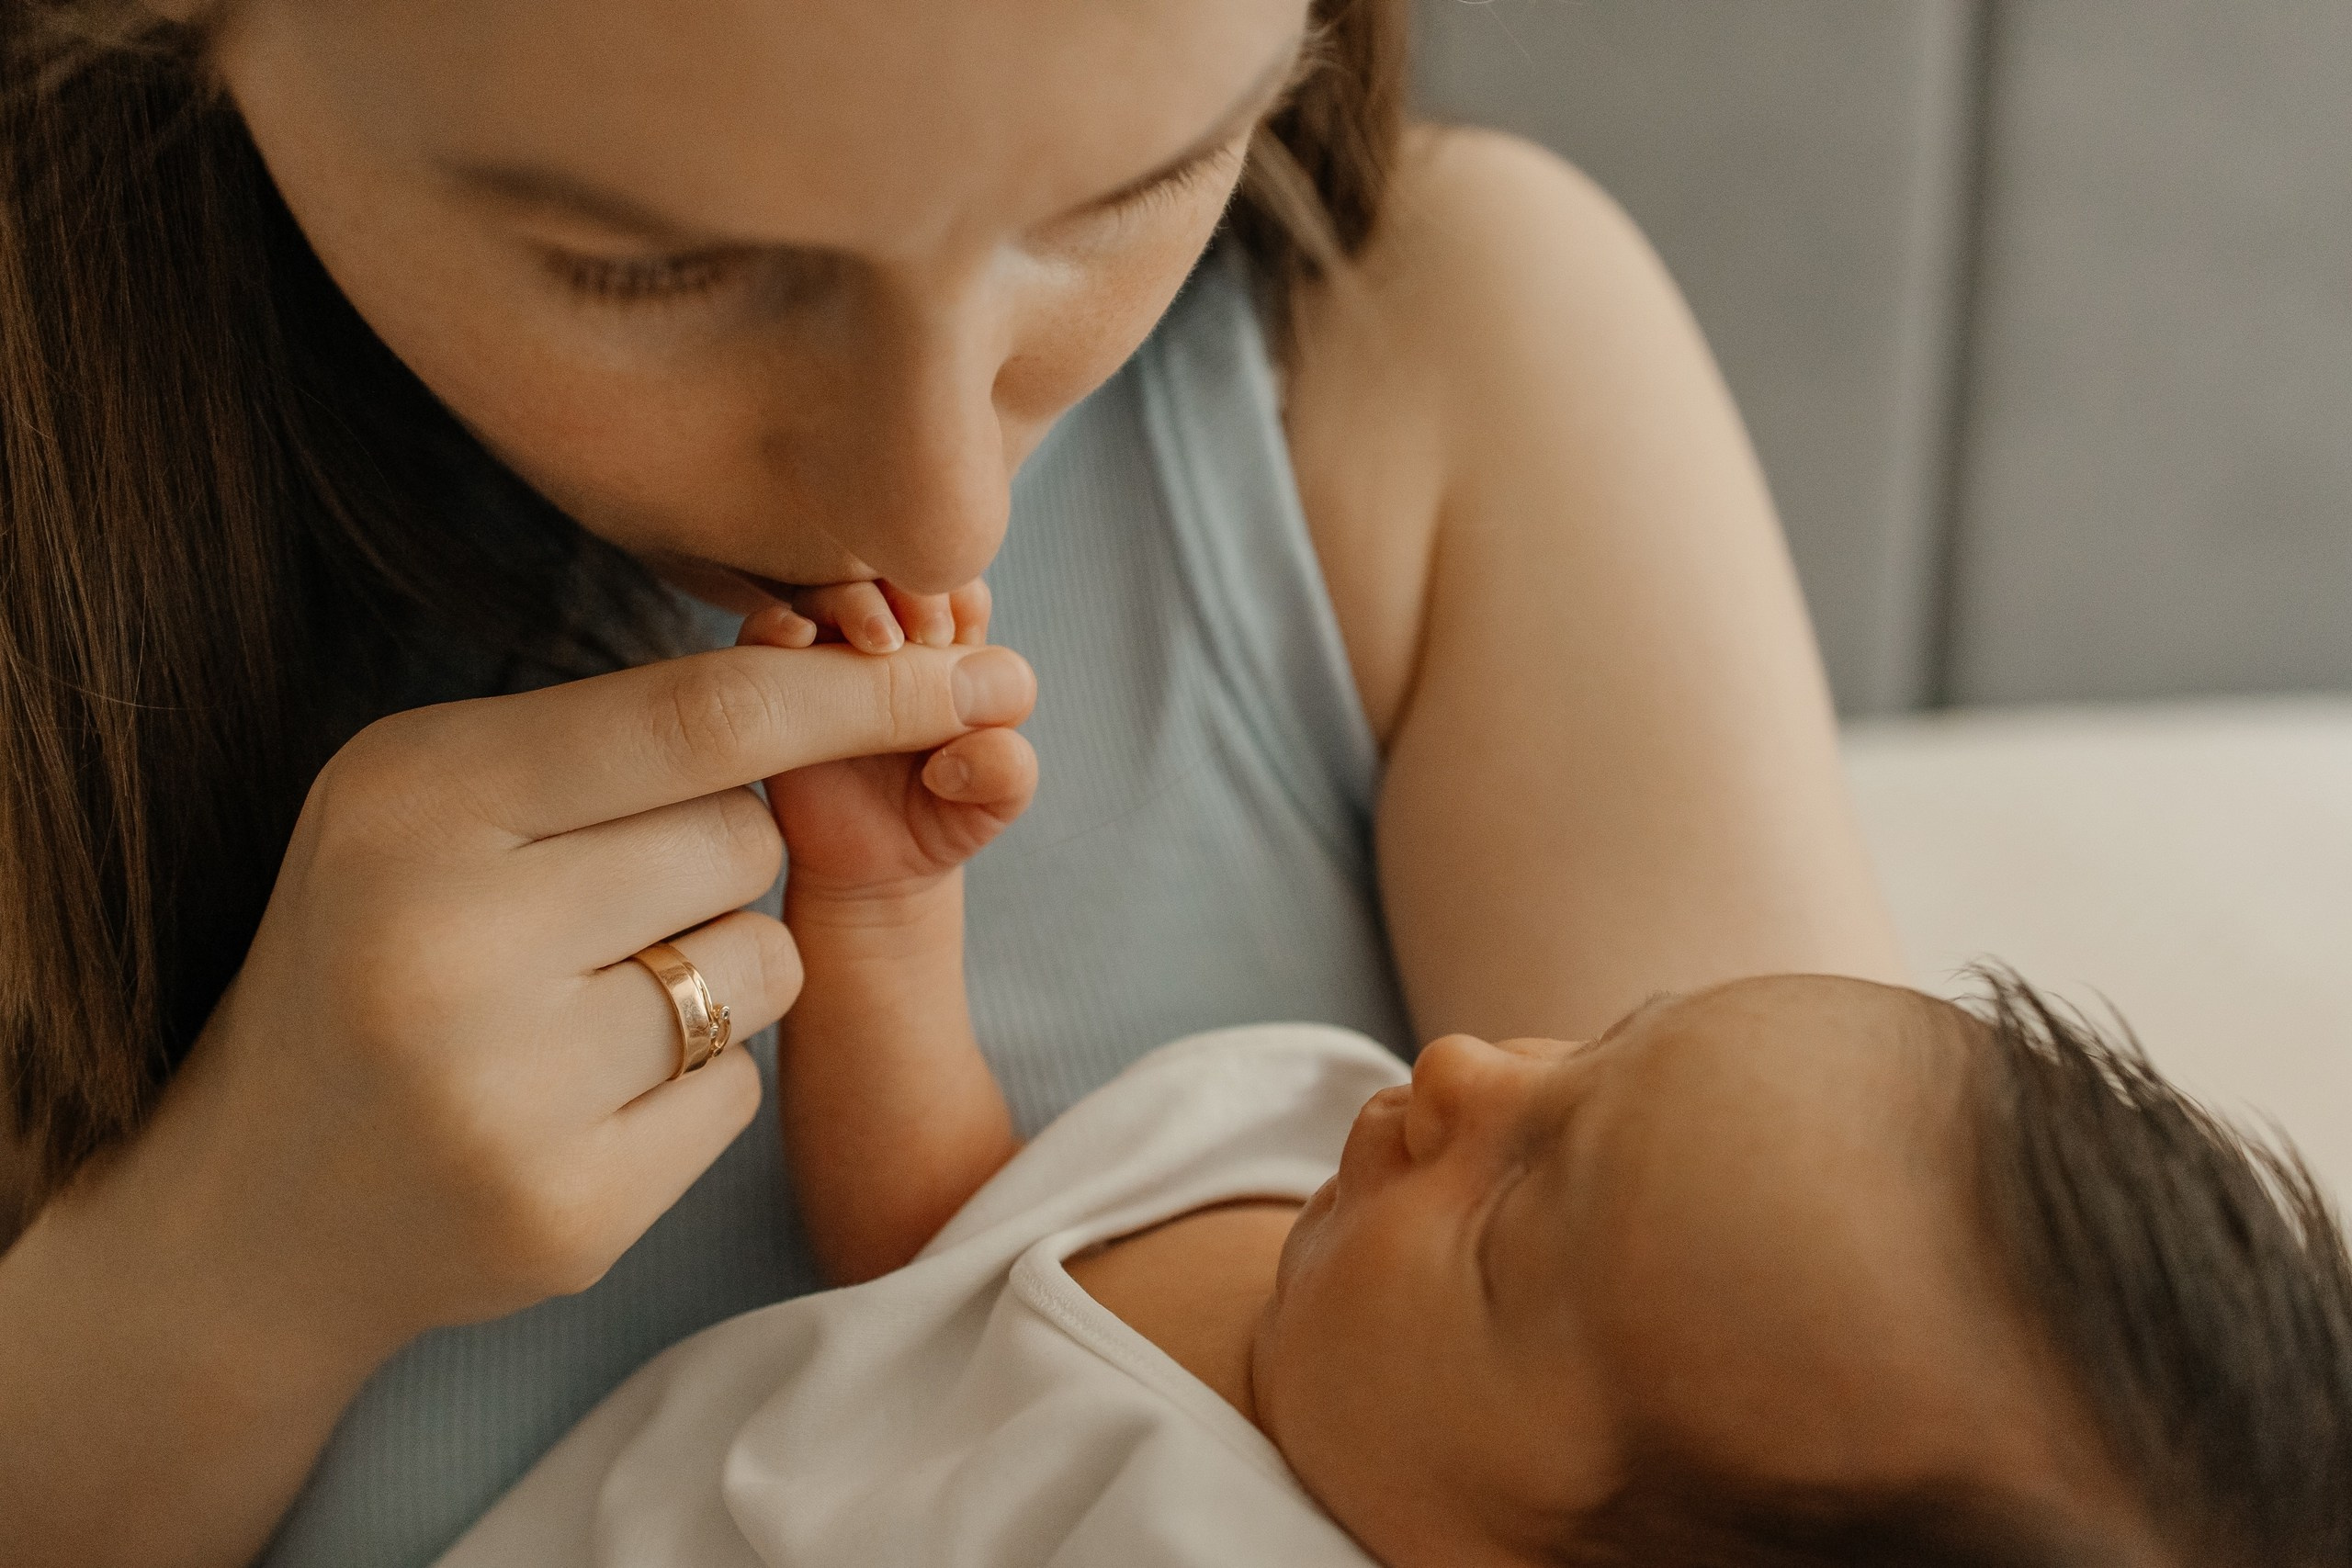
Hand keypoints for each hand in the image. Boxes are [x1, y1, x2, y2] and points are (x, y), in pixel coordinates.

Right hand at [140, 634, 1035, 1357]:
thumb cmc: (376, 951)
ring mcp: (509, 1093)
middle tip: (601, 906)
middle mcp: (454, 939)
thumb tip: (842, 667)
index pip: (701, 720)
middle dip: (720, 858)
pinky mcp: (568, 1214)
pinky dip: (694, 1085)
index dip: (859, 693)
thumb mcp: (434, 799)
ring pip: (767, 965)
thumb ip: (610, 736)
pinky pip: (742, 1092)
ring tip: (580, 1007)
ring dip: (720, 973)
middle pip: (747, 841)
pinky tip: (580, 1101)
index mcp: (418, 798)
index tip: (981, 672)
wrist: (259, 1204)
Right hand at [738, 582, 1035, 904]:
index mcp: (949, 652)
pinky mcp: (773, 685)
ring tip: (878, 646)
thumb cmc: (942, 820)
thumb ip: (1007, 768)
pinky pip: (763, 635)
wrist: (873, 874)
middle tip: (925, 635)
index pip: (956, 588)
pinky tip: (798, 643)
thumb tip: (976, 741)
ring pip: (829, 592)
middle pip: (890, 573)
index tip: (953, 638)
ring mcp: (828, 660)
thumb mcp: (994, 802)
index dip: (957, 597)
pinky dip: (777, 625)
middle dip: (909, 588)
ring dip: (852, 602)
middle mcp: (888, 643)